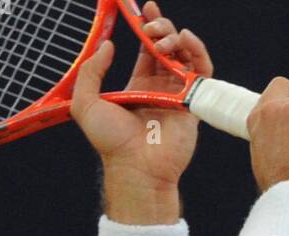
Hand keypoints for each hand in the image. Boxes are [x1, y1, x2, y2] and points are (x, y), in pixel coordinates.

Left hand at [69, 1, 212, 187]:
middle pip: (166, 47)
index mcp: (138, 86)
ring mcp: (178, 92)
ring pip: (184, 54)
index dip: (146, 28)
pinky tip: (185, 40)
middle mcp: (160, 87)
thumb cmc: (111, 142)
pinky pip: (202, 69)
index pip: (145, 50)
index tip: (143, 9)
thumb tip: (107, 46)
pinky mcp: (193, 100)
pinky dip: (197, 50)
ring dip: (174, 38)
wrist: (136, 166)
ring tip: (162, 40)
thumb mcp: (86, 104)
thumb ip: (91, 73)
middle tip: (151, 26)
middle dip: (160, 29)